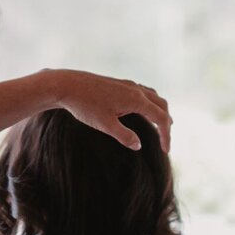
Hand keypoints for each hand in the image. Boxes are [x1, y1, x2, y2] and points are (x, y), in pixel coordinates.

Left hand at [39, 69, 172, 151]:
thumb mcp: (105, 125)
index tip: (166, 151)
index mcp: (136, 100)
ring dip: (159, 111)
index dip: (166, 136)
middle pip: (161, 105)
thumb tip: (138, 145)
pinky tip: (142, 110)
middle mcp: (135, 89)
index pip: (161, 119)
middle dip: (166, 123)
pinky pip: (143, 92)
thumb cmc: (85, 106)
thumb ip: (124, 136)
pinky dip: (149, 103)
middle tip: (165, 140)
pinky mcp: (119, 84)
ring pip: (153, 97)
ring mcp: (127, 85)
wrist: (67, 85)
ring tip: (161, 124)